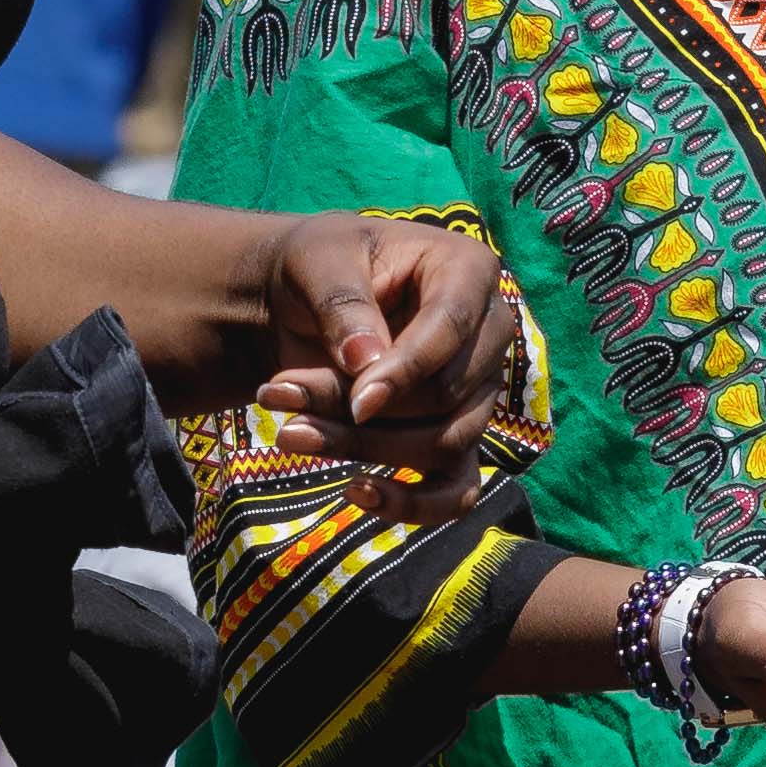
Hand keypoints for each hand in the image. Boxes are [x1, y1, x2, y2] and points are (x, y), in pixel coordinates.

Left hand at [247, 213, 522, 517]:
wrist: (298, 299)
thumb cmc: (317, 267)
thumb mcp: (318, 261)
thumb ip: (343, 305)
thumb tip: (367, 366)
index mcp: (468, 272)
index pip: (453, 328)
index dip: (408, 370)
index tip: (356, 402)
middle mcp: (488, 335)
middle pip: (446, 394)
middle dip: (360, 409)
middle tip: (277, 397)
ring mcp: (478, 392)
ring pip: (444, 443)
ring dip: (363, 449)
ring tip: (288, 434)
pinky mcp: (457, 438)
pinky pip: (457, 491)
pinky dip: (414, 504)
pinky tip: (358, 493)